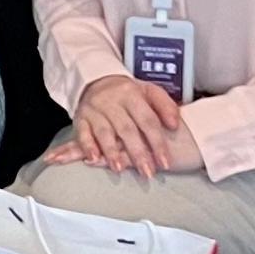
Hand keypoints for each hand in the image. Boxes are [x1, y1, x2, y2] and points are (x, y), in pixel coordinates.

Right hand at [55, 73, 179, 177]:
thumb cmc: (130, 94)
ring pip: (104, 132)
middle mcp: (111, 101)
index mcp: (131, 94)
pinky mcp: (81, 117)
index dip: (157, 142)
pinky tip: (93, 158)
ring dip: (111, 151)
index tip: (165, 163)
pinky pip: (82, 132)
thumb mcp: (150, 92)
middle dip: (137, 153)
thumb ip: (166, 106)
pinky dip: (87, 146)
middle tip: (147, 172)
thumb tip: (174, 124)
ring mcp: (94, 109)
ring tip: (119, 168)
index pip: (147, 120)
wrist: (98, 81)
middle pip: (126, 129)